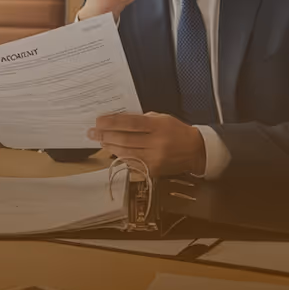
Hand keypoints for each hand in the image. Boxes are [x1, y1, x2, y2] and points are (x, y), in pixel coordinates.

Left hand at [88, 112, 206, 176]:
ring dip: (110, 147)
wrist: (196, 151)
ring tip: (100, 141)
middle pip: (125, 139)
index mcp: (158, 126)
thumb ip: (141, 119)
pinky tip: (114, 151)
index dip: (112, 122)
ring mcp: (155, 158)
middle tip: (92, 132)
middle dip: (105, 135)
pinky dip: (121, 157)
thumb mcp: (161, 119)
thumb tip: (117, 121)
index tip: (98, 121)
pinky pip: (132, 163)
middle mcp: (156, 143)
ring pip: (126, 153)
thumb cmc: (176, 131)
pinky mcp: (154, 170)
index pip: (130, 123)